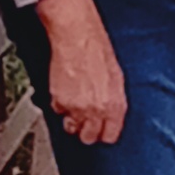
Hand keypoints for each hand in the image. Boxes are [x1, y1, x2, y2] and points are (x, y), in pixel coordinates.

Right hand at [39, 0, 127, 144]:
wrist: (77, 36)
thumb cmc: (97, 50)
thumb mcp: (116, 77)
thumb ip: (114, 100)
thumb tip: (111, 113)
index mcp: (115, 105)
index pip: (110, 135)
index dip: (105, 133)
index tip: (102, 131)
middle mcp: (97, 110)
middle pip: (89, 137)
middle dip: (87, 131)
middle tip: (86, 121)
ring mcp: (77, 108)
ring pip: (72, 128)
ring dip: (72, 120)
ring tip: (74, 106)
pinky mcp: (59, 102)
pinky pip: (58, 112)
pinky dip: (60, 105)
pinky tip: (66, 92)